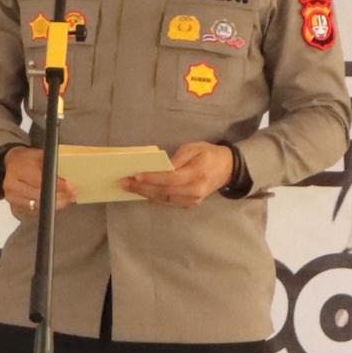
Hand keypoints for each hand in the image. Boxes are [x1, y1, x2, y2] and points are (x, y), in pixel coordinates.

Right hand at [0, 148, 75, 216]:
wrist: (11, 165)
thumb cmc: (26, 159)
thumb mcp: (40, 155)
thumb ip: (52, 166)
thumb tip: (67, 178)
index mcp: (17, 170)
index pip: (39, 181)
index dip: (57, 185)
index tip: (69, 187)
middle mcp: (12, 186)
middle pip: (39, 196)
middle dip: (60, 196)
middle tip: (72, 193)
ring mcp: (13, 199)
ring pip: (38, 206)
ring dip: (56, 204)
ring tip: (68, 198)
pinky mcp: (16, 208)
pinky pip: (35, 212)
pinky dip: (49, 208)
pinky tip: (58, 202)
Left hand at [125, 141, 239, 206]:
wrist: (227, 169)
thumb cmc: (208, 154)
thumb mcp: (194, 148)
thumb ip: (177, 158)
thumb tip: (160, 167)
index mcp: (197, 174)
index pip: (170, 178)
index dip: (152, 178)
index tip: (136, 176)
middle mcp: (195, 190)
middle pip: (164, 192)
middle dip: (142, 188)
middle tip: (125, 183)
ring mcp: (193, 200)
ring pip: (164, 199)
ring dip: (145, 194)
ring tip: (129, 187)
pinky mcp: (190, 204)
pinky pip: (168, 202)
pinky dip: (154, 197)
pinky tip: (142, 191)